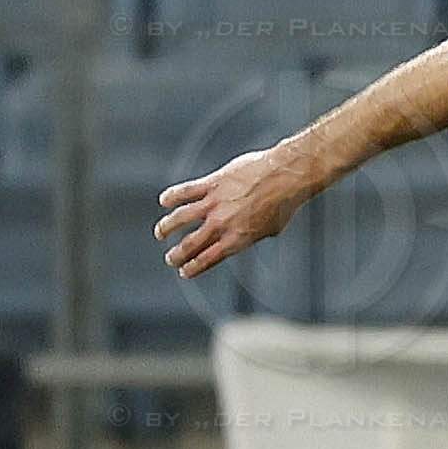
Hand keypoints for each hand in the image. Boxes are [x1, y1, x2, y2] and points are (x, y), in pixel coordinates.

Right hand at [155, 147, 309, 276]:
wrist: (286, 176)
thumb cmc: (284, 202)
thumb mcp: (271, 228)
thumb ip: (253, 235)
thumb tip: (246, 237)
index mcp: (238, 238)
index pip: (208, 259)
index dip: (194, 267)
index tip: (185, 271)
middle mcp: (222, 224)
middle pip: (191, 244)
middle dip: (177, 255)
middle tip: (171, 259)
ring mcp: (214, 203)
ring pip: (180, 218)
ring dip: (167, 228)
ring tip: (161, 233)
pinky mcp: (211, 184)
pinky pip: (185, 192)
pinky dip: (171, 197)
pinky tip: (165, 202)